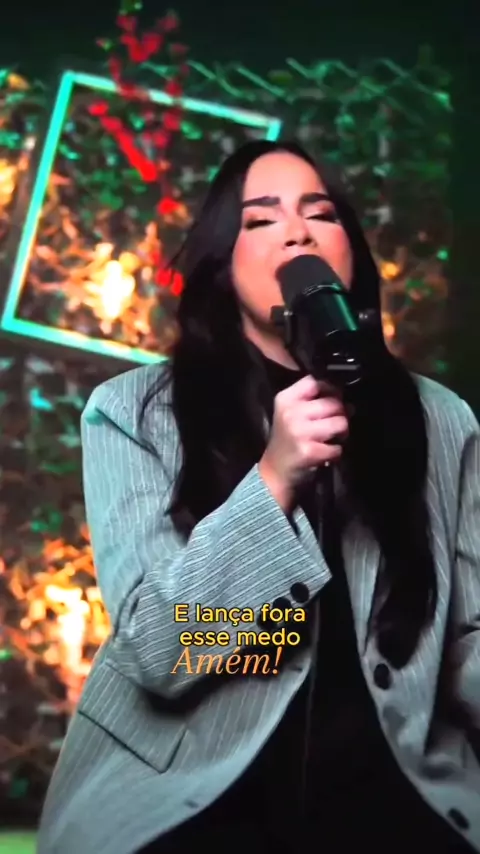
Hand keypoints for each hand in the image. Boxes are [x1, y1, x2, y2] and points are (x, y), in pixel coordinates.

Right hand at [258, 375, 347, 513]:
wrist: (275, 472)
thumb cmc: (288, 441)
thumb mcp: (292, 414)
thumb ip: (315, 402)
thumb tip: (348, 402)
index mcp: (286, 399)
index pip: (315, 382)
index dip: (330, 389)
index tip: (333, 400)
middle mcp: (291, 413)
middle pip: (333, 402)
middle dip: (341, 414)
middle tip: (334, 426)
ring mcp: (300, 432)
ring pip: (340, 423)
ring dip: (342, 433)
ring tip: (332, 439)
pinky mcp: (309, 451)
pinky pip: (338, 447)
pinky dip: (336, 453)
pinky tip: (325, 455)